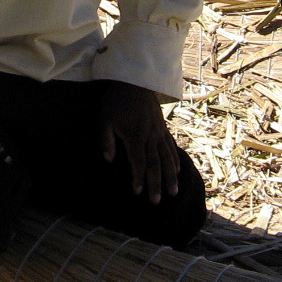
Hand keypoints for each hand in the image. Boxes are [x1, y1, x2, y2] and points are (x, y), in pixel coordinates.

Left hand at [99, 80, 180, 203]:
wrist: (134, 81)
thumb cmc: (115, 101)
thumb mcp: (104, 119)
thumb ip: (106, 140)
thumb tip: (108, 159)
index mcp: (135, 136)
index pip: (138, 162)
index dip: (138, 178)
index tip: (137, 192)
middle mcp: (150, 136)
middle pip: (155, 164)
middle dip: (156, 184)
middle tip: (157, 201)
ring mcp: (158, 132)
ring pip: (167, 157)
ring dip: (170, 176)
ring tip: (173, 192)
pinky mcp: (162, 127)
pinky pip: (171, 146)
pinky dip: (175, 159)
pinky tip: (177, 170)